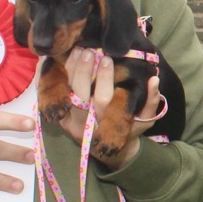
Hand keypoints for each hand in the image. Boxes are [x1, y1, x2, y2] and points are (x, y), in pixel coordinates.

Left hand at [56, 49, 161, 169]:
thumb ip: (150, 102)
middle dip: (84, 71)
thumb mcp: (145, 120)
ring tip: (76, 50)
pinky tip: (52, 59)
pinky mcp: (60, 118)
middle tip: (89, 51)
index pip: (104, 99)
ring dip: (69, 71)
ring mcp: (70, 121)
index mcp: (107, 123)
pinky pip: (51, 98)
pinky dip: (49, 78)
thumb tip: (154, 80)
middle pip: (81, 95)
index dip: (105, 79)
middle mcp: (87, 123)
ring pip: (65, 94)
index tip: (108, 59)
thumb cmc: (129, 130)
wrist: (107, 150)